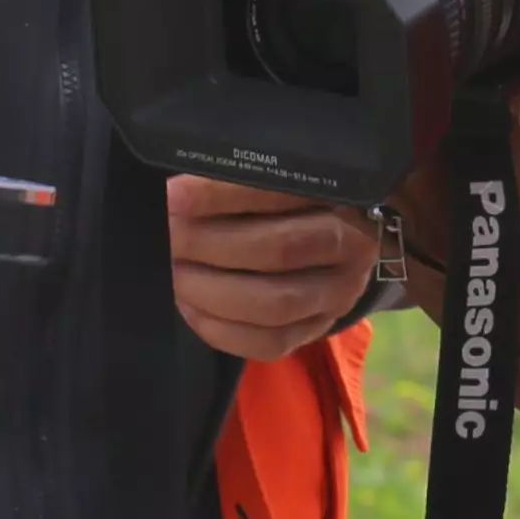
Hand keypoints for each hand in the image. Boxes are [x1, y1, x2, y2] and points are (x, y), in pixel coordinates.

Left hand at [170, 177, 382, 360]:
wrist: (340, 239)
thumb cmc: (293, 198)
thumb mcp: (279, 176)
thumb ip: (239, 178)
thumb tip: (178, 192)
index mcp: (342, 191)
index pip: (278, 193)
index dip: (220, 196)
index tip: (173, 197)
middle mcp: (352, 243)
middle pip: (279, 249)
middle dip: (209, 244)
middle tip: (167, 236)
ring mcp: (340, 291)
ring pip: (276, 302)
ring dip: (211, 289)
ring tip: (174, 271)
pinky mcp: (320, 327)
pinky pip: (270, 342)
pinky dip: (220, 330)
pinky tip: (189, 306)